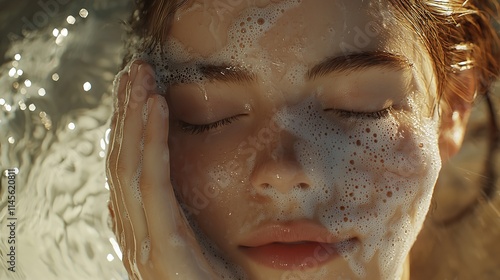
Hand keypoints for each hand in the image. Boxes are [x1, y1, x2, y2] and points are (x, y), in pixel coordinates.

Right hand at [106, 61, 215, 279]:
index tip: (141, 90)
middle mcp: (134, 233)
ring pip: (129, 166)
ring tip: (140, 77)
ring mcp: (143, 242)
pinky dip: (150, 143)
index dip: (130, 127)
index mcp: (144, 229)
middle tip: (134, 70)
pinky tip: (156, 108)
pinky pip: (150, 185)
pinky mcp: (161, 247)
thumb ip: (180, 217)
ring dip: (133, 117)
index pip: (130, 169)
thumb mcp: (201, 243)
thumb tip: (165, 189)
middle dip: (126, 112)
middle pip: (122, 161)